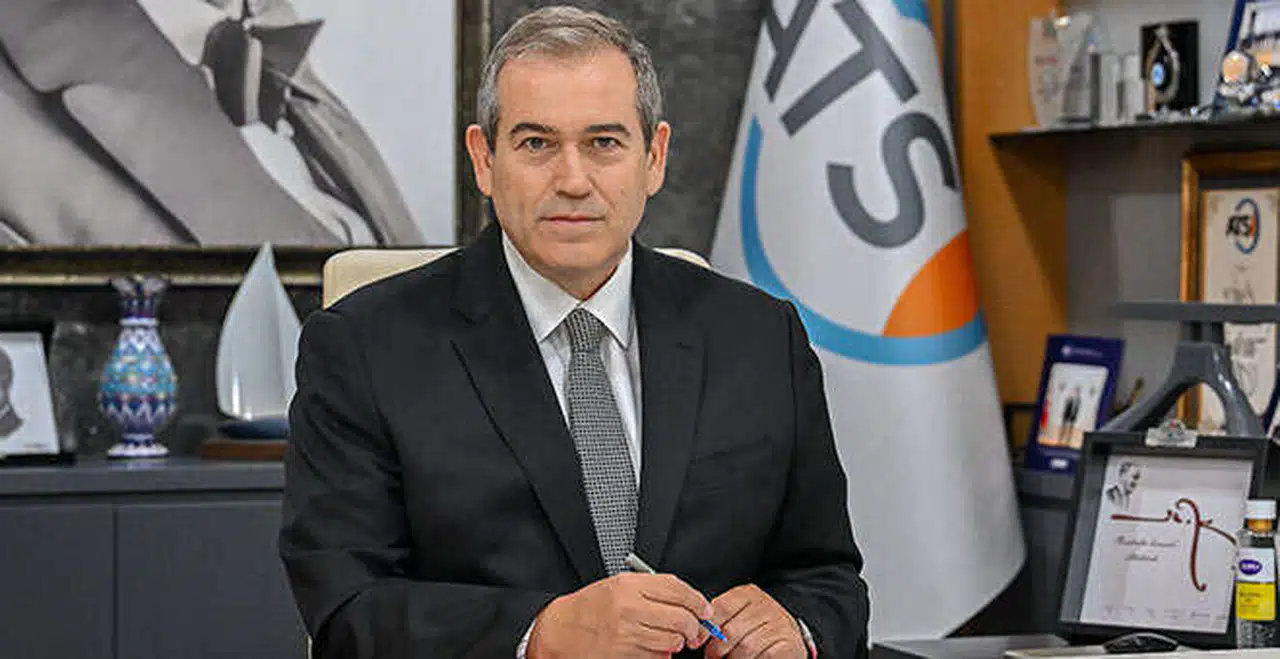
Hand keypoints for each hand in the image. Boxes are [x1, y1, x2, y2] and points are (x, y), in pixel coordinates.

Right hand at [526, 572, 711, 657]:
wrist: (559, 630)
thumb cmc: (588, 607)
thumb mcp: (616, 586)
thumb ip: (650, 590)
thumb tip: (685, 602)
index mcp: (628, 585)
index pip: (677, 589)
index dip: (698, 600)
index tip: (705, 609)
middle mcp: (629, 607)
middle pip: (681, 617)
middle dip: (694, 627)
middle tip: (694, 630)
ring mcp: (627, 633)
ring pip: (673, 641)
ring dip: (678, 643)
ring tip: (673, 640)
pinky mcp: (624, 654)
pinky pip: (658, 657)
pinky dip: (662, 656)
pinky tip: (654, 649)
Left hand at [704, 585, 806, 658]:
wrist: (790, 636)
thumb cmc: (756, 628)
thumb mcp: (738, 616)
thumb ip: (720, 621)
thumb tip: (697, 635)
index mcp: (747, 595)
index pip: (720, 608)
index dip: (705, 629)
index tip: (696, 642)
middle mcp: (764, 605)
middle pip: (731, 631)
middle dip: (717, 650)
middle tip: (713, 657)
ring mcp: (778, 623)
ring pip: (746, 647)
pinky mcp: (789, 643)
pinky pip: (764, 656)